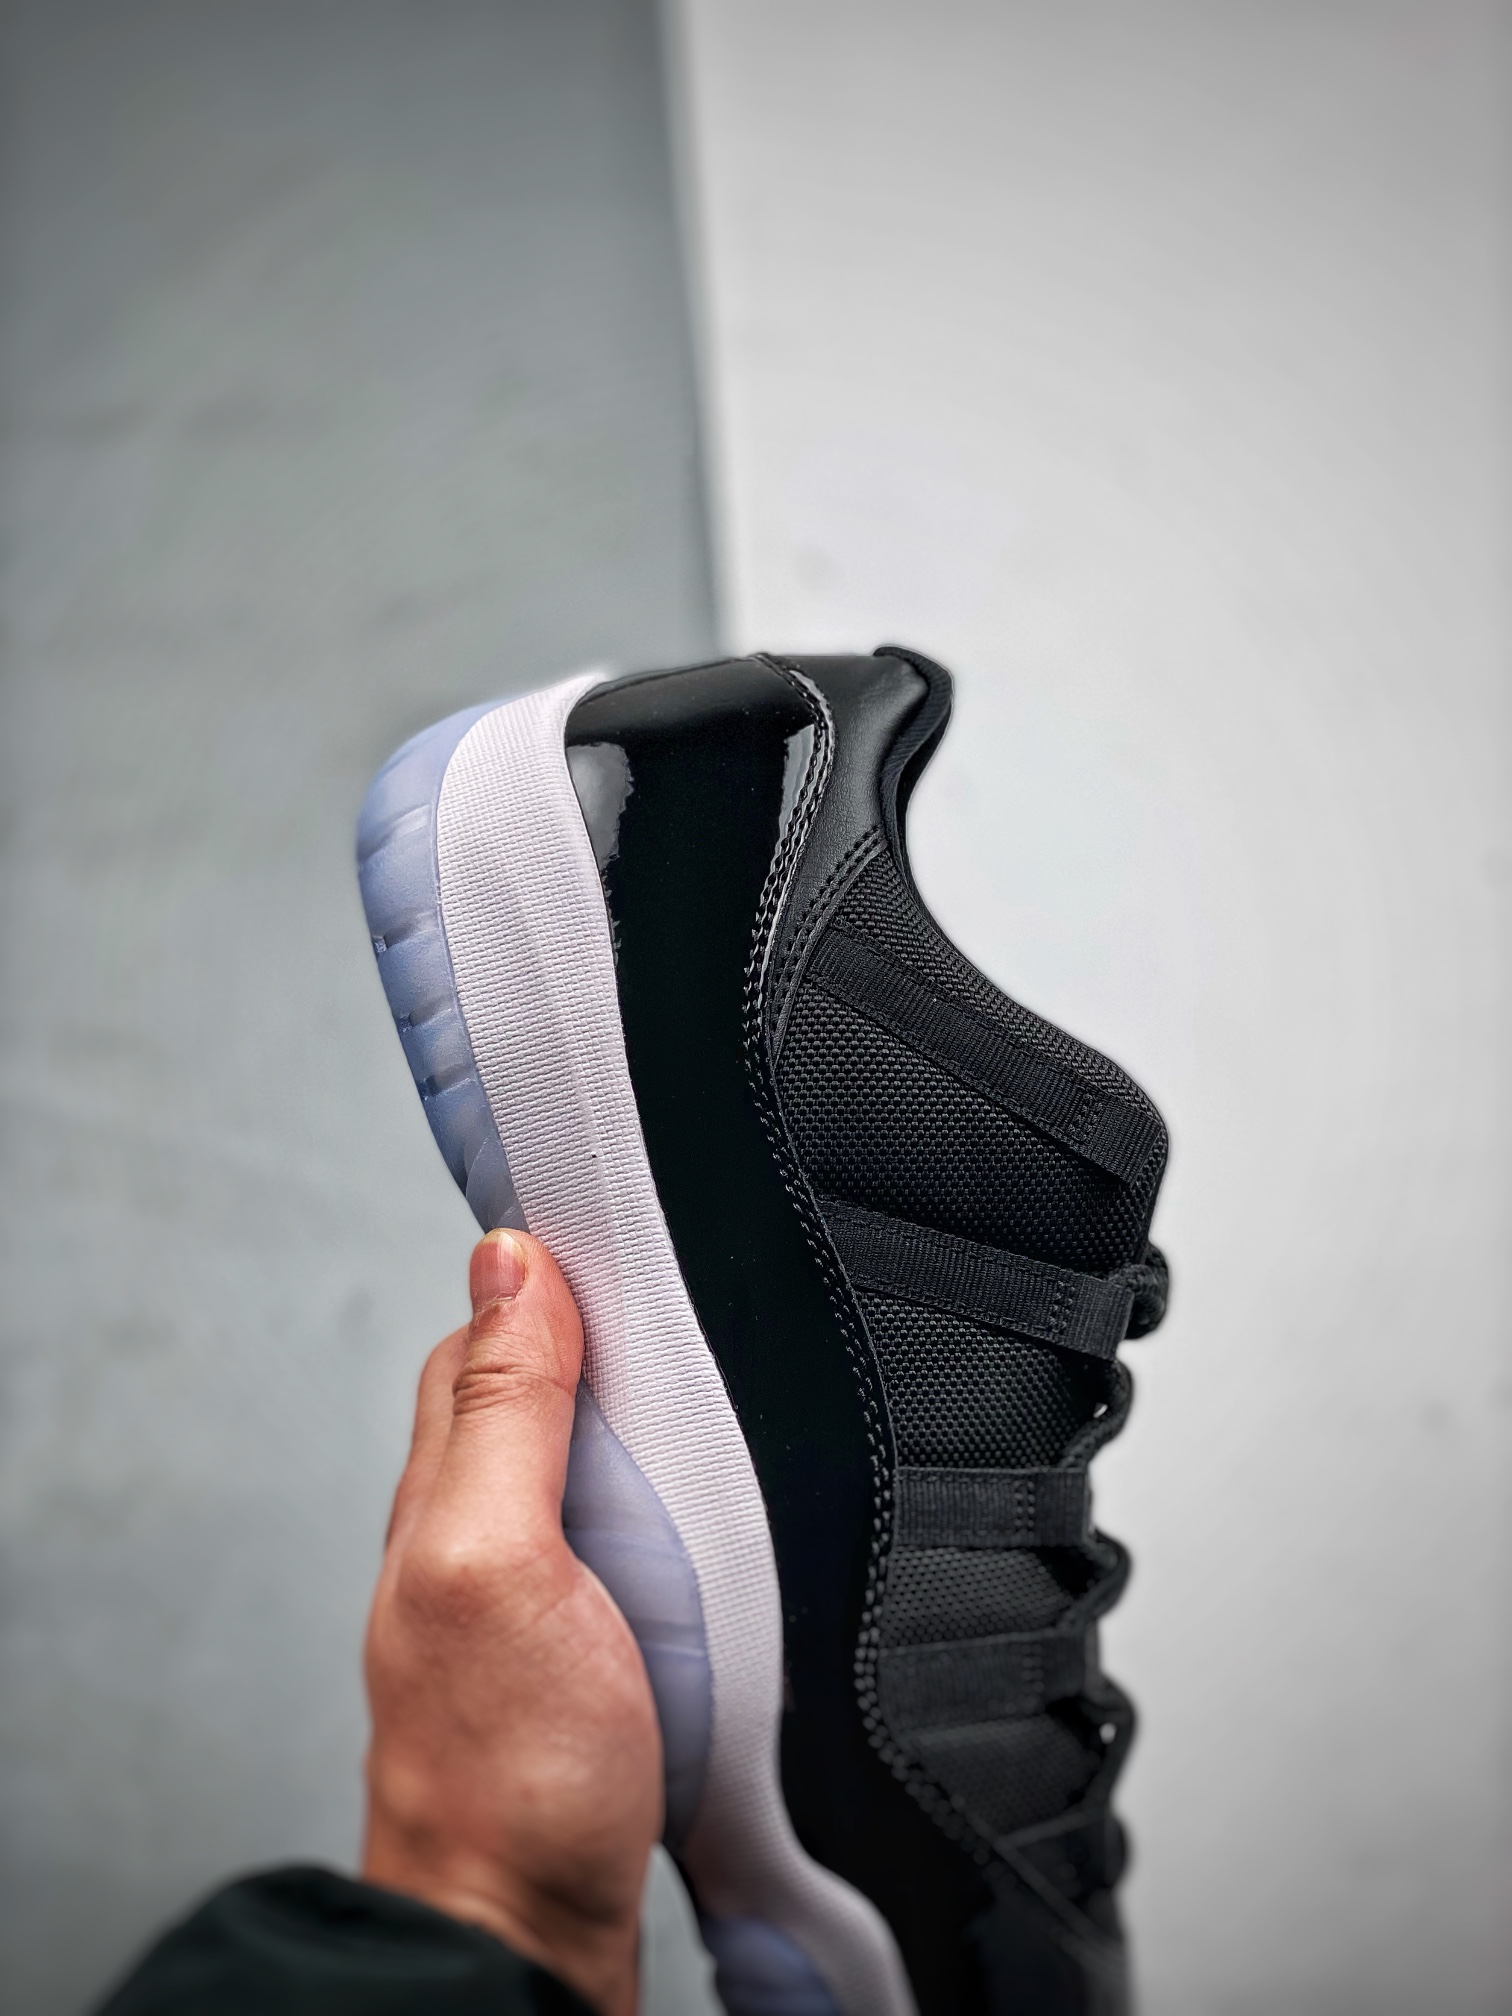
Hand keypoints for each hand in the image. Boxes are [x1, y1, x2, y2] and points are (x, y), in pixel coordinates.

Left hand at [362, 1230, 661, 2014]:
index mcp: (449, 1491)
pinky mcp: (595, 1656)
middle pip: (545, 1394)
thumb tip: (507, 1259)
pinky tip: (724, 1518)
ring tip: (730, 1391)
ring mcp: (539, 1600)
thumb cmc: (510, 1779)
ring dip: (656, 1431)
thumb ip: (502, 1411)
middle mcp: (484, 1535)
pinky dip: (678, 1512)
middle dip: (615, 1341)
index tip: (630, 1223)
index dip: (551, 1276)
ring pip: (596, 1470)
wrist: (532, 1941)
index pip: (487, 1336)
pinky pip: (635, 1545)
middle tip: (704, 1303)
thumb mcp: (499, 1560)